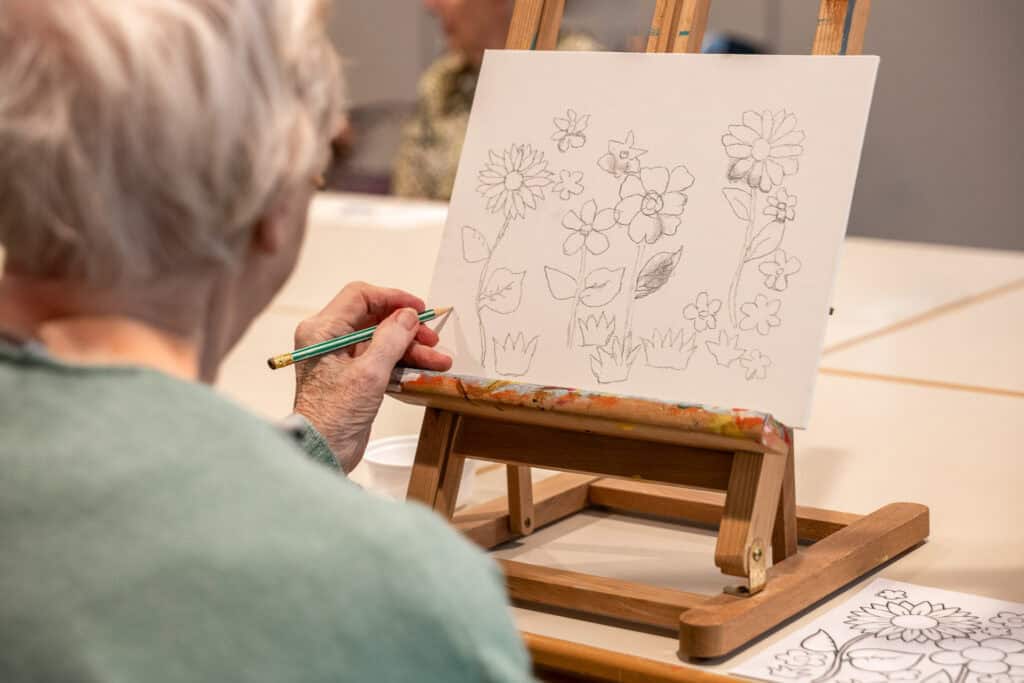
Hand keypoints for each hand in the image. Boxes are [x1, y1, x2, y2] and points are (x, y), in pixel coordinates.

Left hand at [292, 282, 450, 471]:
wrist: (322, 452)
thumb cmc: (336, 414)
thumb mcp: (369, 374)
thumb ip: (391, 339)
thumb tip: (408, 315)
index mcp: (323, 330)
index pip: (360, 297)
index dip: (392, 299)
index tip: (418, 309)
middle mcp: (329, 339)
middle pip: (375, 318)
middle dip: (407, 328)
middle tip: (432, 339)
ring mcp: (341, 358)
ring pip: (382, 340)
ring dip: (411, 348)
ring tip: (440, 360)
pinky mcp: (353, 376)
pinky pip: (382, 359)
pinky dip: (403, 362)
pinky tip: (427, 369)